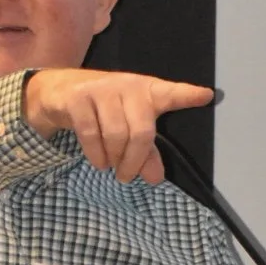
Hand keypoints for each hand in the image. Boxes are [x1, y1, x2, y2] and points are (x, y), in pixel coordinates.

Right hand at [22, 69, 213, 183]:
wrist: (58, 91)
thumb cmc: (102, 110)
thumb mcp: (126, 127)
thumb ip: (144, 152)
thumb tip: (155, 178)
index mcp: (146, 91)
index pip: (170, 93)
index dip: (188, 95)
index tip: (207, 96)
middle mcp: (127, 86)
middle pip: (142, 131)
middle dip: (134, 160)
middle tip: (128, 177)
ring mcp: (101, 89)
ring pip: (116, 134)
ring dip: (114, 159)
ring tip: (111, 167)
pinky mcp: (78, 98)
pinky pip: (91, 133)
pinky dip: (96, 155)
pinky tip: (98, 162)